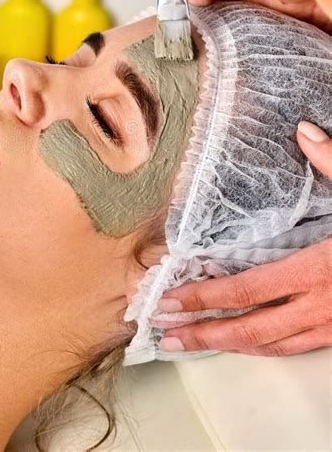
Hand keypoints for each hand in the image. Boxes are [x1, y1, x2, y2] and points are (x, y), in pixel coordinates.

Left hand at [158, 121, 331, 355]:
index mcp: (320, 270)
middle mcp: (322, 306)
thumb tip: (305, 131)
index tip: (168, 300)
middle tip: (162, 332)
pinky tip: (248, 342)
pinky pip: (295, 347)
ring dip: (228, 345)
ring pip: (271, 345)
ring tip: (191, 342)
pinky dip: (264, 347)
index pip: (246, 289)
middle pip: (250, 328)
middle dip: (202, 331)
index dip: (203, 298)